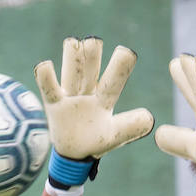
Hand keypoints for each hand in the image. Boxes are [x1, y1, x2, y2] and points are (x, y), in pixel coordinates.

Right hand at [34, 37, 153, 185]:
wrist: (75, 153)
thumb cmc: (96, 141)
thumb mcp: (114, 136)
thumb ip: (130, 127)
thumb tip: (150, 118)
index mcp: (105, 98)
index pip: (113, 81)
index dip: (120, 68)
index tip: (127, 53)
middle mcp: (88, 92)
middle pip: (90, 70)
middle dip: (91, 56)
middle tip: (94, 42)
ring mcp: (70, 96)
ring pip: (71, 73)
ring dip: (71, 59)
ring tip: (73, 42)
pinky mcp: (54, 104)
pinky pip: (50, 90)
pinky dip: (46, 78)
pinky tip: (45, 64)